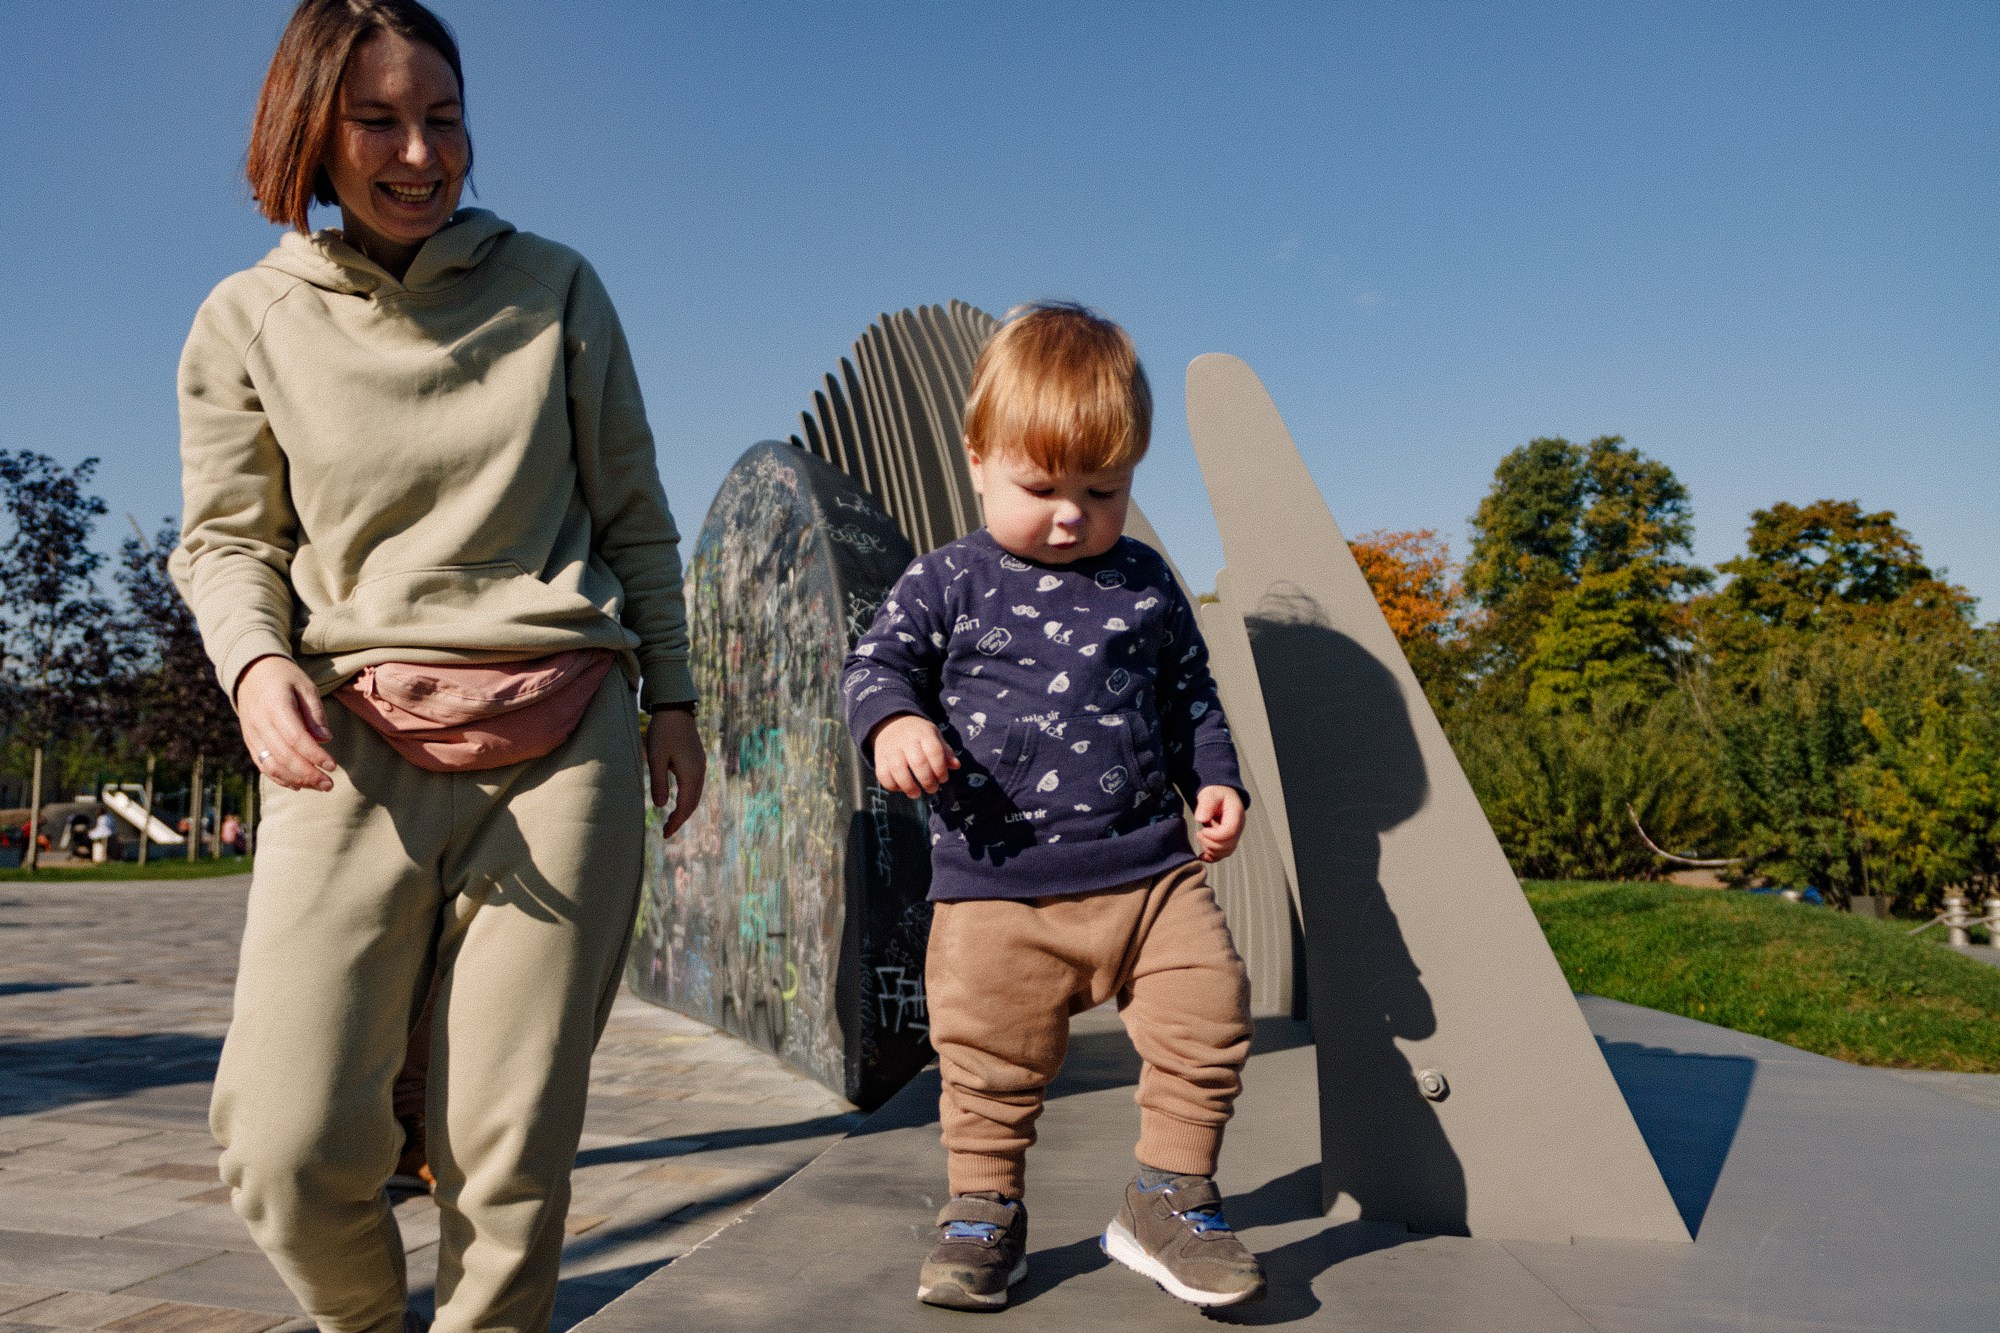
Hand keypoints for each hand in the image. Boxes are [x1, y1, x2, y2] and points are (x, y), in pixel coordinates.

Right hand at [237, 655, 335, 791]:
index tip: (333, 766)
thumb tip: (325, 740)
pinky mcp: (250, 742)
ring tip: (319, 786)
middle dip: (308, 774)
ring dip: (296, 780)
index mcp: (275, 705)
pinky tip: (299, 785)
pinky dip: (280, 778)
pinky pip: (263, 765)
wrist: (251, 673)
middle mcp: (259, 722)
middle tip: (329, 784)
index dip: (314, 755)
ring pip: (271, 765)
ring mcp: (251, 734)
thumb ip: (315, 713)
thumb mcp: (306, 687)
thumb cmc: (286, 678)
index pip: (295, 737)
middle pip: (283, 756)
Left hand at [648, 707, 706, 838]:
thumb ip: (659, 783)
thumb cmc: (663, 732)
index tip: (665, 834)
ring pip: (695, 794)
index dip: (676, 822)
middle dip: (681, 818)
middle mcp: (700, 771)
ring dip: (684, 808)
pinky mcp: (697, 760)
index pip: (686, 806)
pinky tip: (677, 799)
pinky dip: (687, 797)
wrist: (675, 708)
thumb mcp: (656, 758)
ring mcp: (700, 765)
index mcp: (691, 773)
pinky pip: (695, 785)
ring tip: (670, 819)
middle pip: (693, 803)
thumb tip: (661, 806)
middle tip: (666, 831)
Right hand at [869, 714, 957, 797]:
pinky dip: (891, 785)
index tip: (943, 779)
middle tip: (932, 789)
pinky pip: (882, 774)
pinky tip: (900, 788)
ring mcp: (891, 749)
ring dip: (909, 786)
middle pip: (918, 762)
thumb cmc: (918, 733)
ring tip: (916, 794)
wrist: (891, 722)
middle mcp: (906, 740)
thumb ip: (945, 751)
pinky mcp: (879, 758)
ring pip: (898, 769)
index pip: (934, 751)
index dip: (940, 769)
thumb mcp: (934, 736)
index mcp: (924, 733)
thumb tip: (956, 766)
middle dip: (927, 780)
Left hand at [1193, 785, 1244, 861]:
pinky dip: (1212, 857)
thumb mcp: (1210, 794)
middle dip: (1210, 843)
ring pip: (1226, 852)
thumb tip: (1200, 818)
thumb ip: (1206, 804)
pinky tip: (1201, 855)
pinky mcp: (1227, 841)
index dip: (1215, 835)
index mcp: (1236, 815)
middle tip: (1199, 834)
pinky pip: (1222, 855)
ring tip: (1200, 837)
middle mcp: (1238, 828)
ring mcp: (1234, 836)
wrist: (1220, 795)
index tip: (1203, 830)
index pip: (1230, 832)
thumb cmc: (1216, 793)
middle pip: (1228, 845)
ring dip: (1210, 850)